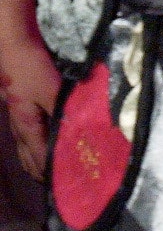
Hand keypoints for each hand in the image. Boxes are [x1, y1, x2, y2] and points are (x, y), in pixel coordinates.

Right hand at [1, 34, 58, 178]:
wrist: (13, 45)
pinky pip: (27, 134)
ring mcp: (17, 117)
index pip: (40, 160)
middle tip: (57, 182)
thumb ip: (65, 114)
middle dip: (41, 172)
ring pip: (25, 147)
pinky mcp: (19, 106)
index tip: (65, 185)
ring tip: (49, 168)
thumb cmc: (31, 69)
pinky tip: (45, 139)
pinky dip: (36, 144)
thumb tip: (80, 134)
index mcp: (26, 128)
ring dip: (36, 160)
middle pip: (28, 159)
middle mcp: (19, 127)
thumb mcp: (53, 92)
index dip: (51, 174)